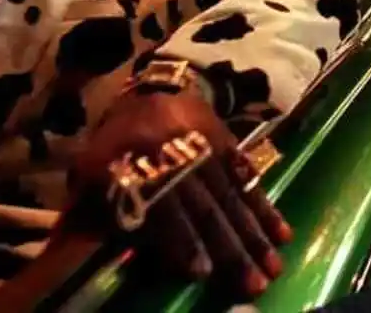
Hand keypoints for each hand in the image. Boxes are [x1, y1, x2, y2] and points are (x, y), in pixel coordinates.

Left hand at [67, 88, 291, 298]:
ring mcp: (203, 146)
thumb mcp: (91, 173)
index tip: (201, 272)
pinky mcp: (226, 141)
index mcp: (134, 164)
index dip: (182, 239)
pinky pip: (247, 175)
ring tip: (273, 265)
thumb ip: (99, 211)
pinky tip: (282, 231)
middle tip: (253, 282)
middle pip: (204, 206)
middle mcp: (172, 155)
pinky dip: (264, 205)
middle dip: (230, 246)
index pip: (162, 206)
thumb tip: (88, 257)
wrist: (146, 89)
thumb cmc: (115, 145)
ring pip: (230, 193)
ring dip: (253, 233)